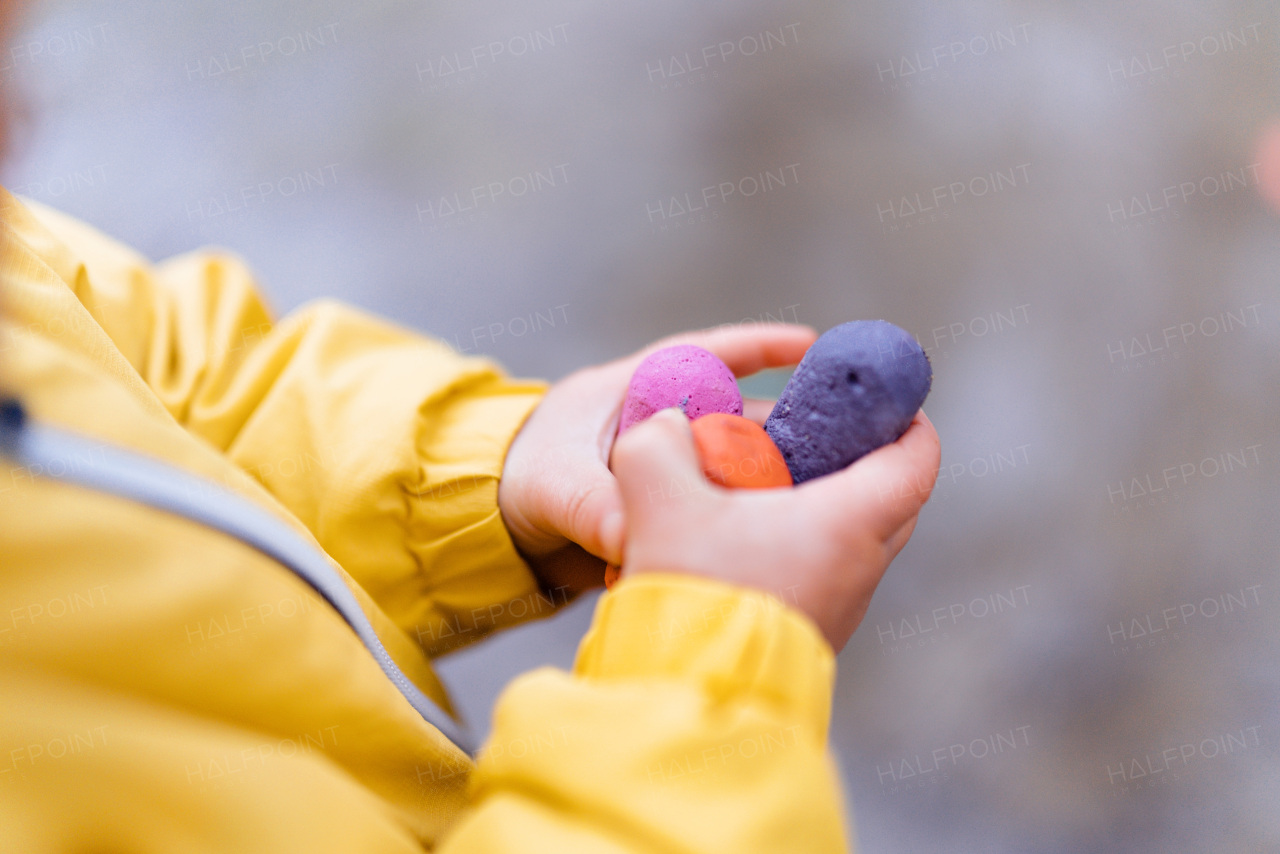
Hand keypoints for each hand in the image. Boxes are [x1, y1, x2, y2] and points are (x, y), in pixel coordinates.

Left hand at [497, 323, 817, 597]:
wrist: (483, 530)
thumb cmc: (512, 482)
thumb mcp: (554, 487)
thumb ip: (596, 508)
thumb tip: (638, 541)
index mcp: (631, 391)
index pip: (705, 356)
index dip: (759, 347)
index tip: (811, 345)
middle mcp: (655, 426)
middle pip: (733, 418)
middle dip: (781, 429)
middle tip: (834, 446)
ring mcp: (660, 470)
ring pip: (729, 466)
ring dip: (764, 481)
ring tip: (816, 497)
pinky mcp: (661, 512)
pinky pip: (711, 508)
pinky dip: (738, 518)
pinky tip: (773, 535)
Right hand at [608, 406, 940, 650]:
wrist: (690, 697)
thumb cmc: (692, 592)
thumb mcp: (655, 499)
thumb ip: (657, 444)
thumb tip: (667, 428)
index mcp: (848, 522)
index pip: (916, 460)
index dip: (909, 421)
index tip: (884, 400)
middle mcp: (861, 566)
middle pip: (890, 497)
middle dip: (859, 458)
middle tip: (811, 431)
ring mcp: (843, 606)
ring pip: (855, 537)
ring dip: (824, 504)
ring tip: (762, 480)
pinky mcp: (815, 632)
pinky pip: (827, 572)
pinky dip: (803, 542)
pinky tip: (744, 536)